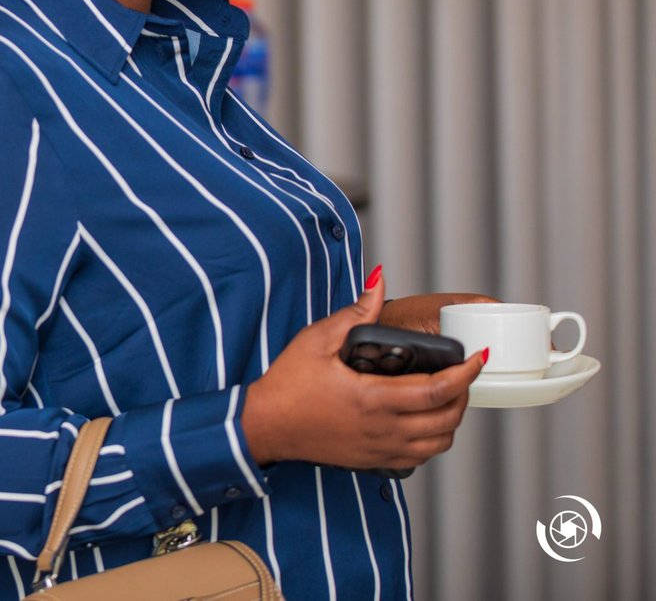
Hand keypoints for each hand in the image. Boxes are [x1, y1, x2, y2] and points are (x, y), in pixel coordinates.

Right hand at [243, 273, 484, 471]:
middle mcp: (383, 429)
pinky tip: (423, 420)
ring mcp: (380, 449)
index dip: (466, 372)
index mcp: (373, 398)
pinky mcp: (373, 461)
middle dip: (464, 393)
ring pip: (439, 443)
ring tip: (446, 395)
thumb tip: (379, 282)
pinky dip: (432, 440)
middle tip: (461, 372)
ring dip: (451, 419)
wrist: (266, 424)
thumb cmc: (287, 383)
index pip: (439, 389)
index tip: (477, 357)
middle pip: (448, 418)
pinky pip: (420, 457)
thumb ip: (355, 313)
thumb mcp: (317, 339)